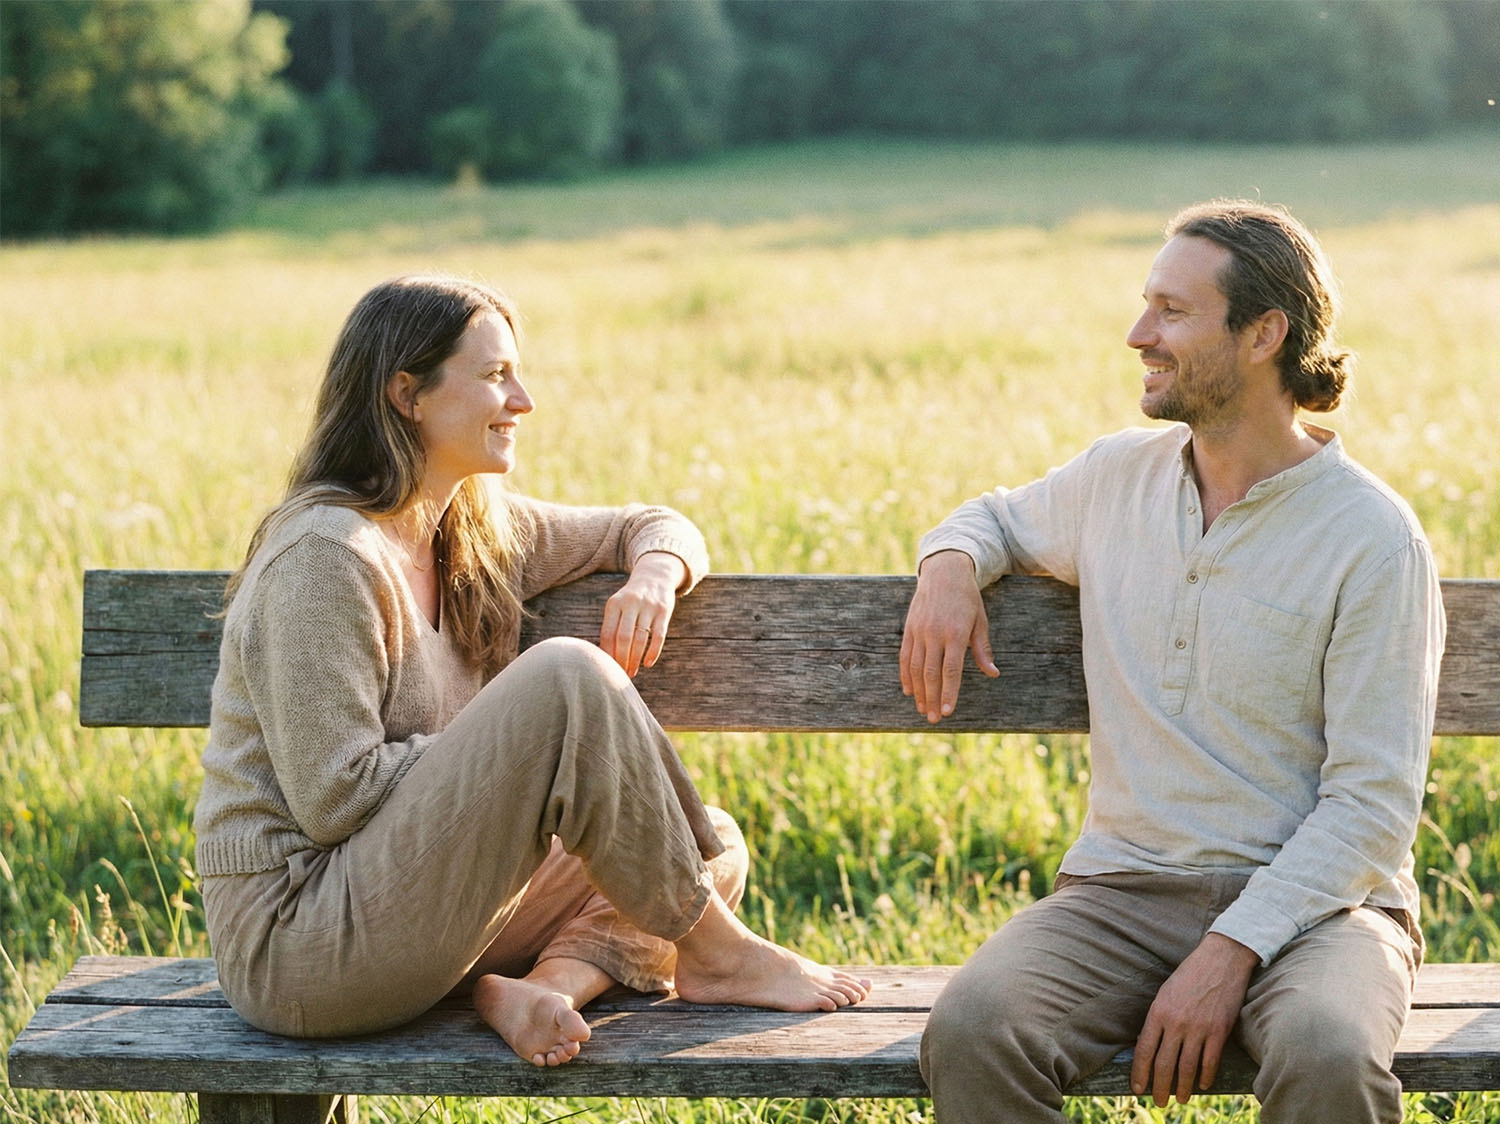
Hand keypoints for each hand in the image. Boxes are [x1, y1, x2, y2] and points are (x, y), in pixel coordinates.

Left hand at [600, 551, 685, 676]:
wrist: (655, 576)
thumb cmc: (631, 600)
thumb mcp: (617, 606)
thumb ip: (611, 627)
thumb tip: (604, 657)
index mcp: (614, 604)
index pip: (608, 633)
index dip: (607, 653)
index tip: (607, 669)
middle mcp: (630, 603)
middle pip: (623, 638)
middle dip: (621, 660)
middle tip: (621, 675)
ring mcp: (648, 607)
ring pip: (640, 639)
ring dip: (635, 659)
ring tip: (632, 672)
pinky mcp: (663, 611)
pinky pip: (658, 636)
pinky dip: (653, 652)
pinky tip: (648, 663)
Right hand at [898, 550, 998, 722]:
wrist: (943, 571)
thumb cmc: (967, 598)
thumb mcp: (979, 620)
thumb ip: (982, 649)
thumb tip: (992, 673)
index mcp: (955, 633)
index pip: (951, 670)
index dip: (949, 692)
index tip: (949, 711)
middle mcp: (934, 633)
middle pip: (930, 673)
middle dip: (932, 698)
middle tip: (934, 719)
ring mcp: (919, 631)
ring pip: (915, 668)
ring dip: (919, 691)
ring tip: (922, 709)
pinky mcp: (909, 629)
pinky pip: (905, 656)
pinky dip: (906, 675)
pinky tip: (909, 691)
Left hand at [1130, 933, 1258, 1106]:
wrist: (1220, 960)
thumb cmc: (1189, 974)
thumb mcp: (1165, 993)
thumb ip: (1158, 1019)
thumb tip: (1149, 1045)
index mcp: (1158, 1011)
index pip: (1144, 1050)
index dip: (1139, 1072)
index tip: (1137, 1088)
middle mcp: (1176, 1022)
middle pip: (1164, 1064)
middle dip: (1159, 1087)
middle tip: (1159, 1101)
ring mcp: (1199, 1028)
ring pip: (1187, 1067)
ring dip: (1182, 1087)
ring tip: (1179, 1099)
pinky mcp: (1219, 1030)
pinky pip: (1209, 1061)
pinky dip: (1204, 1076)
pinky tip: (1201, 1085)